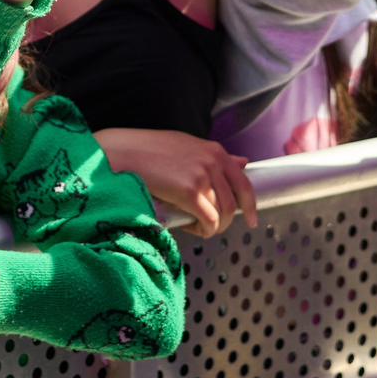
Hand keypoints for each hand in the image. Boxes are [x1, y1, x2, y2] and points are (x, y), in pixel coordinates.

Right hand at [91, 128, 255, 236]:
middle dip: (224, 222)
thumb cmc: (149, 151)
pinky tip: (189, 226)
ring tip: (192, 224)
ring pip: (221, 215)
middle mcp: (213, 161)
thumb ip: (214, 158)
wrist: (124, 153)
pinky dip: (202, 230)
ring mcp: (203, 176)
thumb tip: (243, 163)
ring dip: (210, 227)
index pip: (244, 183)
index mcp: (214, 150)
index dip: (250, 205)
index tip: (252, 220)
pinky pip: (208, 221)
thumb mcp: (187, 147)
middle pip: (233, 205)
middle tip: (207, 227)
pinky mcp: (190, 192)